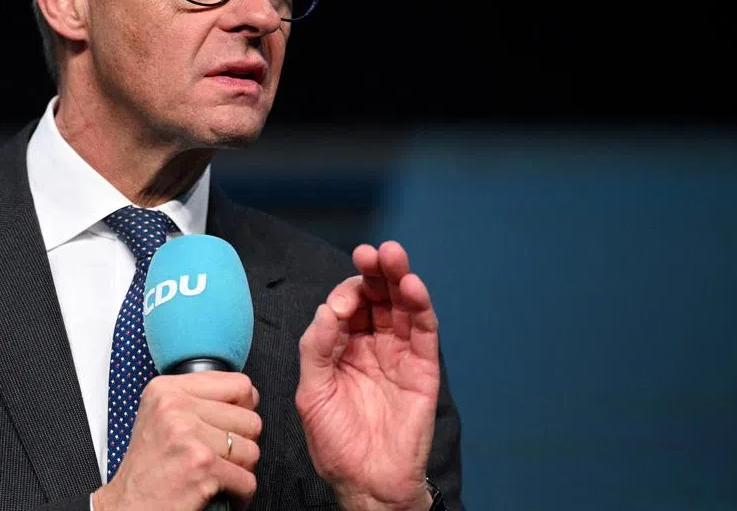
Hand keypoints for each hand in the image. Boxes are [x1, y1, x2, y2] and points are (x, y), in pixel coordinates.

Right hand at [93, 371, 262, 510]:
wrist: (128, 507)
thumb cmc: (146, 469)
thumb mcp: (159, 416)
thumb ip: (196, 398)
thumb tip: (247, 394)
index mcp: (167, 389)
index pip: (239, 384)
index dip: (243, 409)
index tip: (230, 425)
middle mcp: (175, 407)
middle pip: (250, 419)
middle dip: (241, 444)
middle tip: (219, 457)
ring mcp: (189, 435)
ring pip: (252, 450)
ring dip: (240, 470)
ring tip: (216, 475)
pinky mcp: (202, 466)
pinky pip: (247, 479)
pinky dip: (239, 493)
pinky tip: (219, 492)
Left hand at [295, 241, 440, 510]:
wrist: (368, 483)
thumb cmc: (337, 443)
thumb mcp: (312, 392)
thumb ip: (316, 348)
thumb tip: (327, 308)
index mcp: (341, 347)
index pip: (346, 305)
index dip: (346, 291)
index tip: (343, 292)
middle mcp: (371, 344)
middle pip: (377, 297)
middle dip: (375, 272)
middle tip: (372, 253)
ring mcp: (399, 354)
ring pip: (401, 307)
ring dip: (399, 279)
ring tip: (394, 258)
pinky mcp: (423, 369)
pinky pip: (424, 332)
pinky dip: (421, 307)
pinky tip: (413, 288)